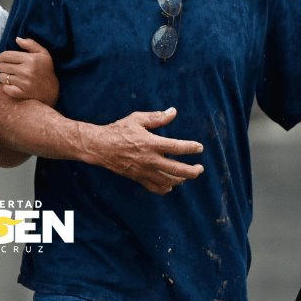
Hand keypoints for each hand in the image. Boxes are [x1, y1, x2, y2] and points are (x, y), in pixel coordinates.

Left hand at [0, 37, 58, 105]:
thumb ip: (30, 44)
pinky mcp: (21, 93)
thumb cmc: (46, 69)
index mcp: (30, 59)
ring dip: (4, 76)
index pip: (6, 56)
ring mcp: (23, 83)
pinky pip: (5, 88)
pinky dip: (7, 87)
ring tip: (11, 76)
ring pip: (2, 77)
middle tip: (7, 68)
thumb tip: (17, 39)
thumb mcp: (43, 53)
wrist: (52, 90)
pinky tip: (13, 85)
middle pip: (2, 66)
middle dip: (2, 66)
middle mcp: (26, 71)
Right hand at [83, 108, 203, 194]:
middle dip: (193, 171)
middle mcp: (150, 160)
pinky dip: (165, 188)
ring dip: (181, 179)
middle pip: (178, 170)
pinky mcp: (138, 178)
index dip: (191, 148)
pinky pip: (155, 188)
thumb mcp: (137, 119)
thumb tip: (173, 112)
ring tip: (187, 175)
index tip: (199, 148)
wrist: (100, 147)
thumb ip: (156, 117)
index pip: (177, 147)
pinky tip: (170, 185)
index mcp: (151, 143)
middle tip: (200, 168)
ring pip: (169, 181)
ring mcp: (144, 171)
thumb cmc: (118, 130)